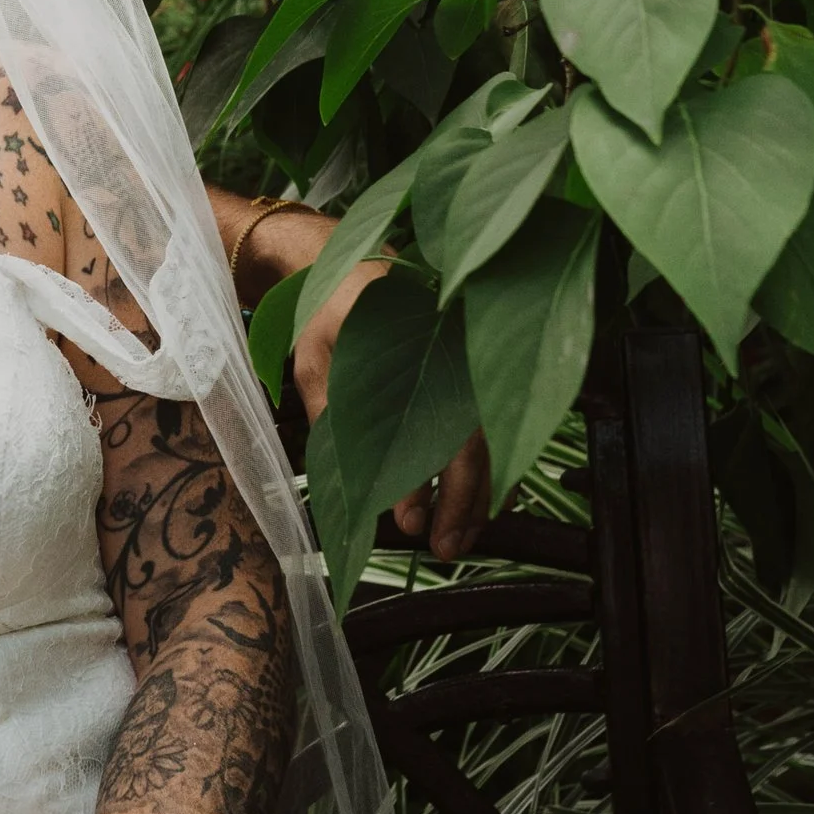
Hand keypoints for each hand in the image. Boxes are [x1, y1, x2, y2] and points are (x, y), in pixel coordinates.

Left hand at [291, 258, 489, 559]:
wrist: (357, 265)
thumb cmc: (331, 313)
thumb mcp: (316, 355)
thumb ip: (330, 407)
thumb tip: (353, 479)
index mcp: (421, 338)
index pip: (435, 419)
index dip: (426, 477)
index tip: (410, 520)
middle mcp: (462, 349)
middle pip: (475, 437)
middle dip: (461, 501)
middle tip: (443, 547)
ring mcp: (476, 361)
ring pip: (492, 439)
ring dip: (480, 496)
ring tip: (460, 540)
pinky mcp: (479, 375)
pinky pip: (496, 428)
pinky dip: (494, 470)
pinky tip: (486, 506)